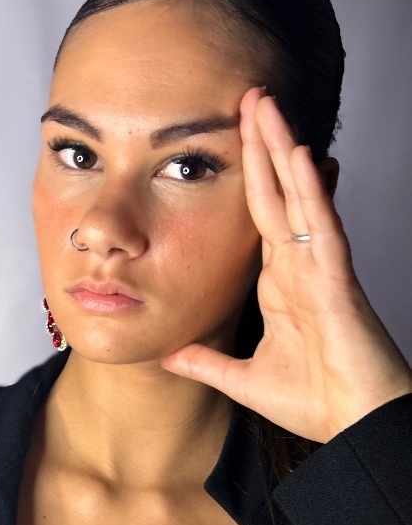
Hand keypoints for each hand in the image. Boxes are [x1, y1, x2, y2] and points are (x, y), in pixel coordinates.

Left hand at [161, 87, 411, 442]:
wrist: (354, 428)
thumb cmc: (316, 400)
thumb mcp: (243, 378)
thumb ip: (206, 362)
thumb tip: (170, 354)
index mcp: (280, 280)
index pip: (259, 214)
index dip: (247, 174)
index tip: (231, 137)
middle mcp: (299, 264)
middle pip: (277, 191)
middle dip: (261, 144)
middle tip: (247, 96)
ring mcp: (320, 267)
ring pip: (299, 196)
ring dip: (282, 150)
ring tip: (266, 104)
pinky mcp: (337, 282)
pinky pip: (323, 228)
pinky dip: (312, 191)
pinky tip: (300, 156)